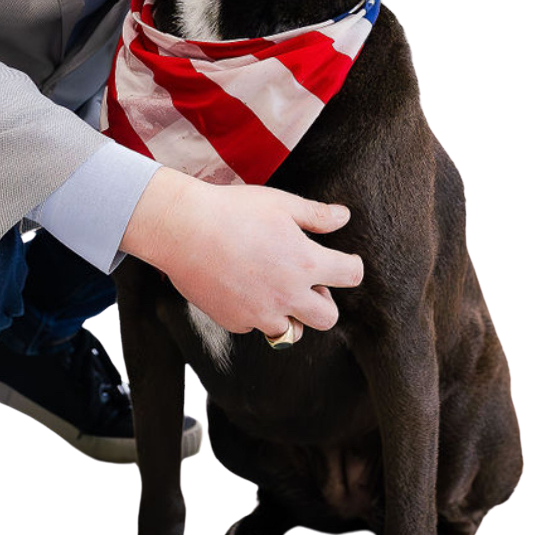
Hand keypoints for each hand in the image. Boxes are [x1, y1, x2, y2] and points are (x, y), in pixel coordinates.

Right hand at [120, 167, 362, 340]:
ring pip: (292, 331)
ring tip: (274, 289)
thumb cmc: (231, 211)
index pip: (350, 275)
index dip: (351, 266)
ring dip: (290, 314)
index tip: (343, 262)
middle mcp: (288, 294)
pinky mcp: (235, 321)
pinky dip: (256, 313)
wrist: (183, 229)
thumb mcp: (280, 203)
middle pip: (327, 317)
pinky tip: (243, 287)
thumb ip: (316, 215)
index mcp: (305, 262)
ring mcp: (260, 313)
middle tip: (307, 283)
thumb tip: (344, 217)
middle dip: (324, 302)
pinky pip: (255, 326)